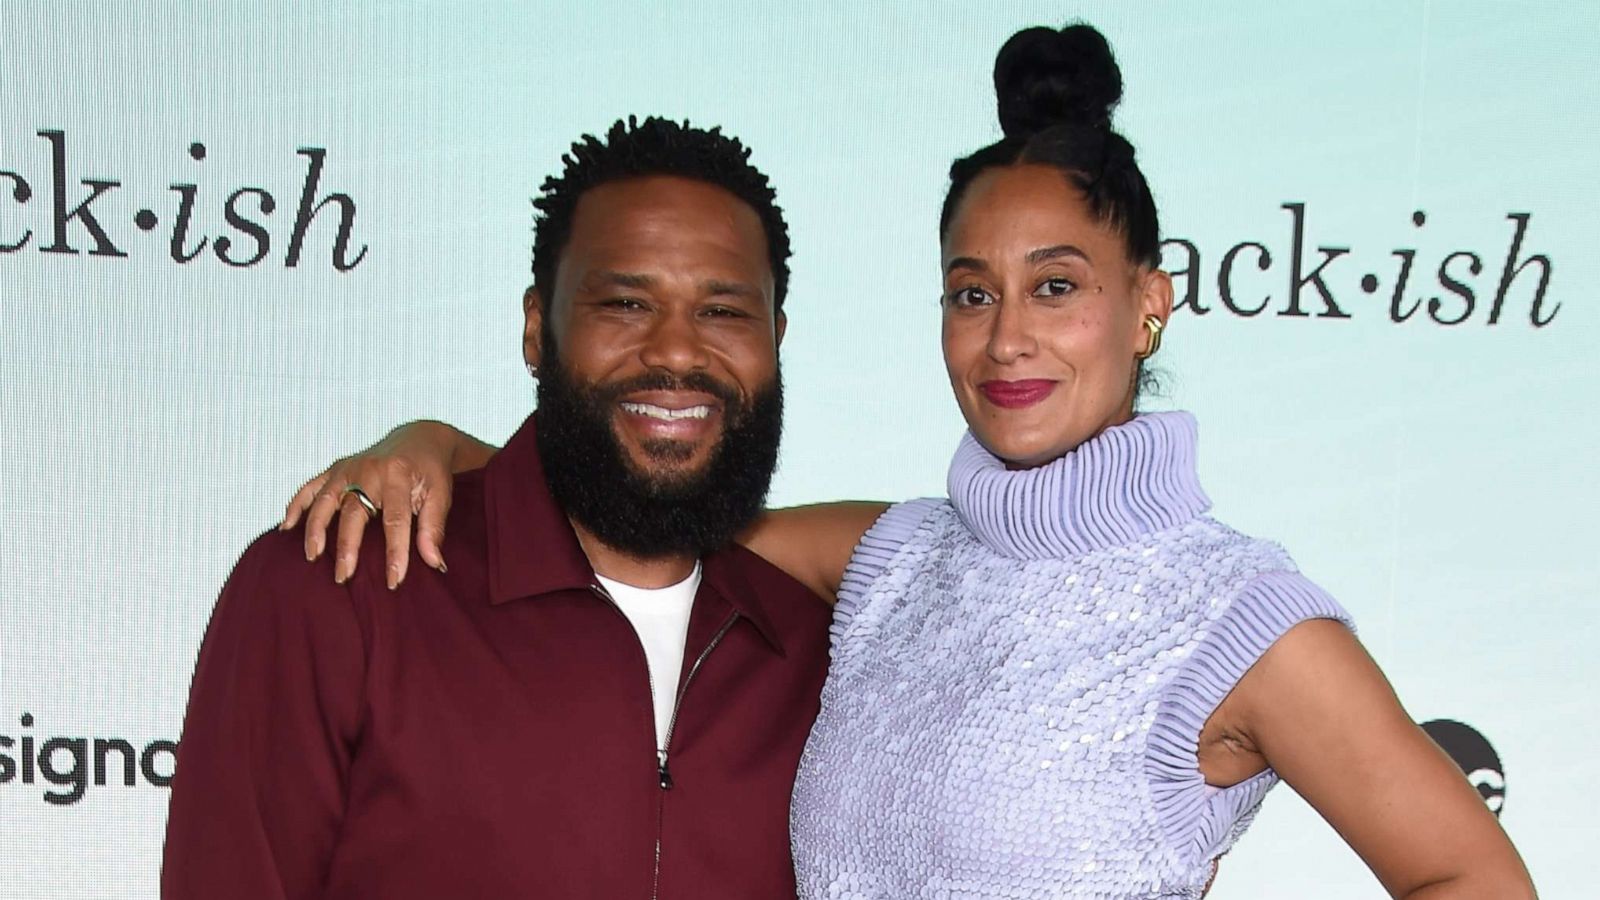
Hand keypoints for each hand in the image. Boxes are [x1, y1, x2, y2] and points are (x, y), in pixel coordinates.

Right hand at [281, 421, 464, 588]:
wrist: (419, 437)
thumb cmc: (431, 471)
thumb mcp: (441, 496)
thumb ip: (434, 528)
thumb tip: (435, 564)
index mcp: (398, 475)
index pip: (395, 521)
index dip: (395, 553)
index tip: (394, 581)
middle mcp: (369, 470)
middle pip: (354, 512)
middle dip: (347, 547)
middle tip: (343, 576)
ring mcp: (349, 467)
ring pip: (325, 500)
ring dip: (315, 529)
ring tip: (313, 557)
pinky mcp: (336, 468)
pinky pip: (310, 487)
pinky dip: (296, 505)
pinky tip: (287, 528)